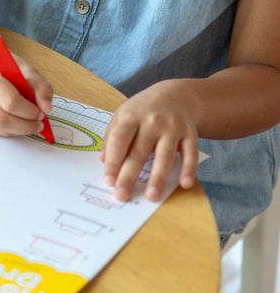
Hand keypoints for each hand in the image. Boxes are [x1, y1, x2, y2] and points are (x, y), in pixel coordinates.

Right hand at [0, 49, 52, 136]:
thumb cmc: (7, 68)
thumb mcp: (27, 69)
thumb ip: (41, 87)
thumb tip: (46, 108)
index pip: (10, 102)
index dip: (29, 111)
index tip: (42, 112)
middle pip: (2, 120)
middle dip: (25, 126)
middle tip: (39, 123)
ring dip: (20, 130)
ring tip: (31, 124)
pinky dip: (12, 131)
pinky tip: (19, 123)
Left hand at [101, 80, 199, 201]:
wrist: (178, 95)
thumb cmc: (144, 109)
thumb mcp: (124, 115)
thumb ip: (111, 136)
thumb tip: (102, 160)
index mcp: (131, 116)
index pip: (119, 140)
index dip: (112, 161)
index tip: (108, 181)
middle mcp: (152, 121)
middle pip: (139, 152)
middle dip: (129, 175)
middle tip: (122, 195)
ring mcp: (173, 127)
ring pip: (165, 155)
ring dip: (158, 177)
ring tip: (151, 196)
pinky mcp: (190, 134)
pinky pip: (190, 153)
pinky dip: (189, 169)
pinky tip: (184, 184)